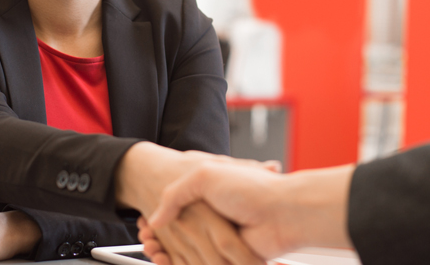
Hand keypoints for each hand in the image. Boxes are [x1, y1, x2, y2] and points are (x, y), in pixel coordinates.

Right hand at [147, 161, 354, 259]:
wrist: (284, 212)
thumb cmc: (250, 189)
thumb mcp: (204, 174)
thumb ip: (176, 194)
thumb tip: (155, 219)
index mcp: (205, 199)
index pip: (175, 213)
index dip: (158, 220)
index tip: (146, 225)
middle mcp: (213, 221)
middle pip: (179, 235)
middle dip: (159, 239)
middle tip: (146, 239)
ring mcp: (220, 241)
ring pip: (186, 253)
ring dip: (167, 253)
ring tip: (152, 249)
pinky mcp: (229, 260)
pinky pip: (198, 264)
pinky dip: (179, 263)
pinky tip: (166, 258)